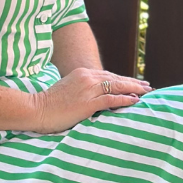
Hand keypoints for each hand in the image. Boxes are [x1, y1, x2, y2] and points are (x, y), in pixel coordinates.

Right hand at [27, 67, 150, 133]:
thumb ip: (81, 90)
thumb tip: (93, 98)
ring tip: (146, 93)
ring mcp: (88, 89)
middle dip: (133, 82)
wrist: (35, 109)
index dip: (123, 79)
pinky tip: (135, 101)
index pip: (108, 75)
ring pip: (117, 86)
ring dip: (134, 89)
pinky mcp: (87, 103)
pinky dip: (125, 99)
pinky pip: (111, 99)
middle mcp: (87, 78)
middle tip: (148, 86)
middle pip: (116, 78)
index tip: (135, 83)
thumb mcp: (67, 91)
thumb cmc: (48, 104)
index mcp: (82, 73)